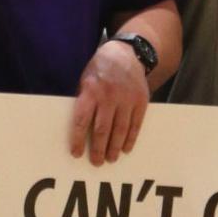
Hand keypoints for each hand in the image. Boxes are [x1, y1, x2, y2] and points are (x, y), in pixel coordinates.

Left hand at [70, 39, 149, 164]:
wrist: (126, 54)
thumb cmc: (100, 69)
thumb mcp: (85, 80)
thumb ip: (84, 101)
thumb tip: (80, 128)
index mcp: (91, 91)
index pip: (82, 121)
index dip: (79, 140)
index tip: (76, 153)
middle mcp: (109, 96)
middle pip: (102, 129)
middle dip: (99, 149)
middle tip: (97, 162)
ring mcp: (126, 98)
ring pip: (120, 129)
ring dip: (115, 147)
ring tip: (111, 159)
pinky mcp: (141, 100)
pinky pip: (136, 124)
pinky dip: (131, 138)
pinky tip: (126, 148)